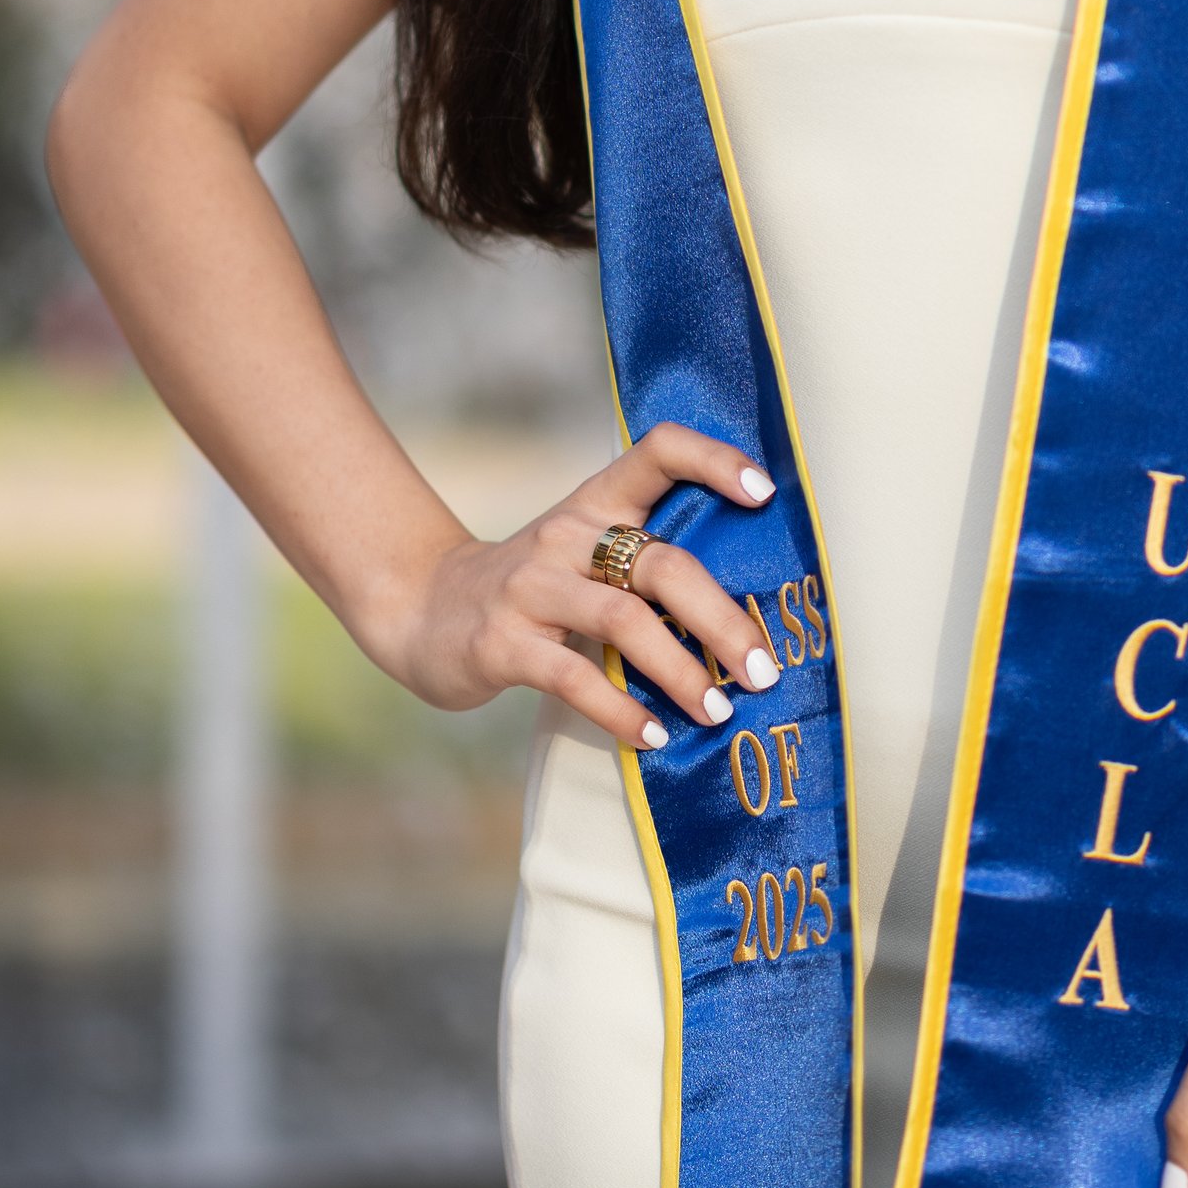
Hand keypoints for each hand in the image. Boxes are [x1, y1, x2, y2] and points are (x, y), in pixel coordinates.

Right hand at [373, 422, 779, 748]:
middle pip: (663, 564)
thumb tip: (751, 617)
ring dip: (682, 672)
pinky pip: (573, 677)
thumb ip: (648, 564)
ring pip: (625, 621)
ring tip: (718, 711)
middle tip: (764, 671)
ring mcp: (531, 587)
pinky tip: (653, 736)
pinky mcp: (502, 642)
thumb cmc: (536, 590)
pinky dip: (621, 710)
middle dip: (722, 621)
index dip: (713, 461)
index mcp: (597, 502)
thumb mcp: (585, 554)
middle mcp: (566, 535)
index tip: (764, 495)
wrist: (422, 610)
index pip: (658, 451)